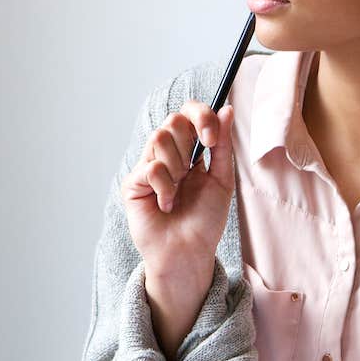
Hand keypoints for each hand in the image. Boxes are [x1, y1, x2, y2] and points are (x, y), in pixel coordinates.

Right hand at [120, 100, 234, 292]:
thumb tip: (226, 109)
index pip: (188, 113)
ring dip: (178, 166)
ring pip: (159, 137)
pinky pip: (151, 167)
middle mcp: (166, 154)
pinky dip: (165, 187)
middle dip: (189, 142)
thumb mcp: (222, 178)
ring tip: (180, 189)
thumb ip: (223, 145)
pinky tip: (167, 204)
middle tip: (194, 168)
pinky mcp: (133, 183)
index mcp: (189, 149)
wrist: (189, 252)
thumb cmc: (205, 219)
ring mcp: (147, 166)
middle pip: (173, 119)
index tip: (211, 138)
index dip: (200, 115)